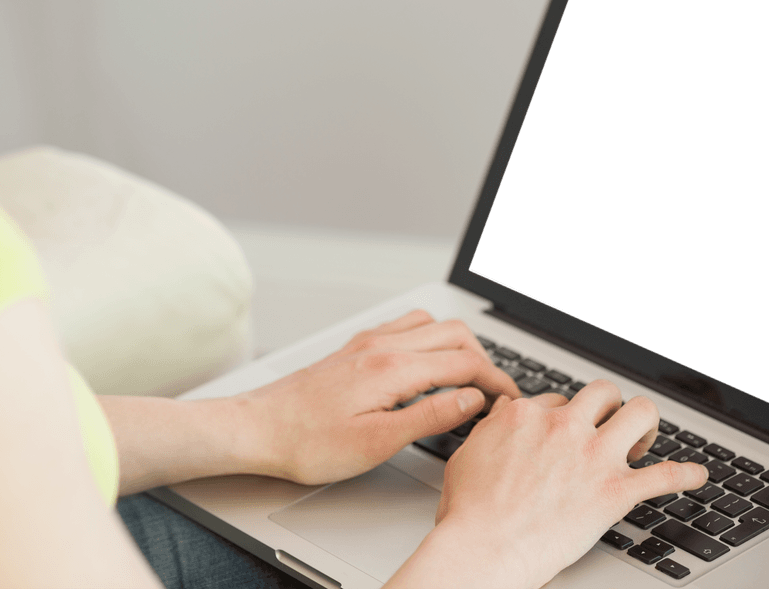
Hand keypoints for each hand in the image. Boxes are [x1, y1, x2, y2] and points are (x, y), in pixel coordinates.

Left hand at [239, 310, 520, 485]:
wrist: (257, 428)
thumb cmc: (307, 443)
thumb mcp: (376, 443)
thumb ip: (429, 418)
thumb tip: (471, 400)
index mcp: (392, 368)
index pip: (464, 364)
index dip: (497, 382)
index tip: (510, 402)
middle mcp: (381, 346)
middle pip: (454, 335)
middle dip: (484, 360)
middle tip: (495, 392)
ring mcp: (366, 343)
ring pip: (430, 325)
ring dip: (457, 345)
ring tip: (467, 379)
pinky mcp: (353, 349)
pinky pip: (404, 328)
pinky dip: (429, 340)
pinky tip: (425, 365)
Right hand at [424, 381, 707, 588]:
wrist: (485, 547)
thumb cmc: (470, 510)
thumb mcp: (468, 453)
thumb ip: (492, 426)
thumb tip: (505, 410)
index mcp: (526, 416)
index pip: (556, 400)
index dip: (562, 417)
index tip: (565, 433)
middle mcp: (563, 427)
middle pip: (602, 393)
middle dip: (609, 406)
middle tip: (608, 429)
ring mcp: (592, 456)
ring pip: (640, 413)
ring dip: (646, 425)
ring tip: (642, 443)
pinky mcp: (615, 491)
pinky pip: (665, 476)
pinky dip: (685, 475)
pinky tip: (695, 476)